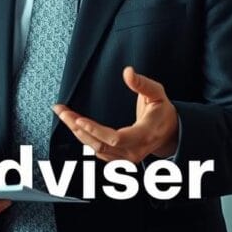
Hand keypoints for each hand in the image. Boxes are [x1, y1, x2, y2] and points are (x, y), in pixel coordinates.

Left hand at [53, 66, 177, 162]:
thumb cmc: (162, 111)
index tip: (78, 119)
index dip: (95, 130)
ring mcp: (127, 159)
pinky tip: (74, 125)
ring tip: (63, 114)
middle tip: (61, 110)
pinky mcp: (120, 160)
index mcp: (145, 134)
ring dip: (77, 132)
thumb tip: (128, 71)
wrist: (170, 133)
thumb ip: (142, 83)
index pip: (116, 138)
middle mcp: (135, 151)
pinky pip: (98, 152)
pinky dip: (84, 139)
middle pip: (100, 144)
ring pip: (96, 149)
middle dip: (77, 127)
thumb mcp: (157, 93)